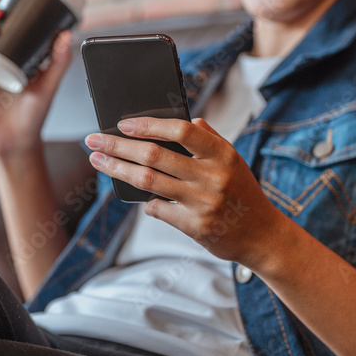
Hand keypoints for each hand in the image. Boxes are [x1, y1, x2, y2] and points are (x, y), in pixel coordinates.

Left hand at [84, 117, 284, 268]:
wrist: (262, 235)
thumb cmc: (242, 192)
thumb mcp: (233, 160)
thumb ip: (209, 139)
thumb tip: (184, 119)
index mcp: (222, 154)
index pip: (182, 131)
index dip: (149, 125)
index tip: (124, 123)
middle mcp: (212, 177)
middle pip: (154, 156)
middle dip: (118, 146)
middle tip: (94, 140)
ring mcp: (202, 203)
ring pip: (148, 181)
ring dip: (117, 169)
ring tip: (98, 161)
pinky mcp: (194, 226)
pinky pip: (157, 209)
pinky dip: (144, 201)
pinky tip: (135, 194)